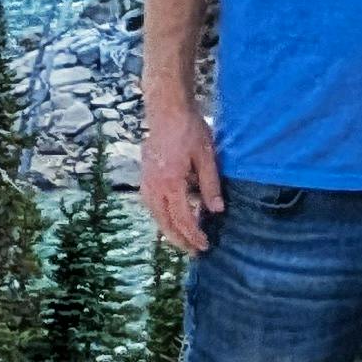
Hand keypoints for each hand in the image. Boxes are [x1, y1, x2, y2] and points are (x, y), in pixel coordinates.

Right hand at [141, 109, 222, 253]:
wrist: (166, 110)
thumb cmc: (189, 130)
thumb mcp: (206, 156)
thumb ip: (211, 185)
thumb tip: (217, 211)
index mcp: (171, 183)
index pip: (182, 219)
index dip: (194, 236)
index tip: (204, 246)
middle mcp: (155, 187)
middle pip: (165, 223)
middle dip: (180, 240)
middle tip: (194, 251)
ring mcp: (147, 182)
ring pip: (156, 216)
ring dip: (169, 230)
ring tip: (183, 240)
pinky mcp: (145, 176)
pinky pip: (151, 205)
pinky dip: (161, 216)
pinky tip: (171, 218)